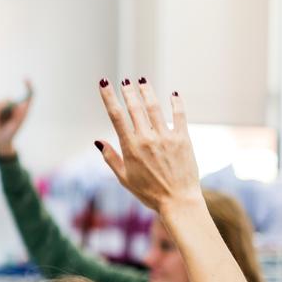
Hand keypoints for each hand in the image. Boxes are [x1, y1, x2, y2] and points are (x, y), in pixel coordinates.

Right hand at [0, 79, 32, 157]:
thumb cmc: (10, 134)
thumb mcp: (15, 126)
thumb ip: (18, 116)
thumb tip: (18, 104)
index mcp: (23, 111)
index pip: (29, 96)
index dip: (29, 87)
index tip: (25, 80)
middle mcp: (16, 108)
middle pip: (10, 100)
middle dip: (4, 108)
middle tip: (2, 118)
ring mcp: (7, 108)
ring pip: (1, 101)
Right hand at [95, 78, 200, 211]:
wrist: (178, 201)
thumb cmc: (149, 193)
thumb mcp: (124, 178)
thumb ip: (111, 157)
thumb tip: (98, 141)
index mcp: (131, 147)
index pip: (116, 116)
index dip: (109, 97)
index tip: (104, 83)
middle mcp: (148, 139)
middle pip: (135, 107)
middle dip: (128, 91)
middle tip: (125, 81)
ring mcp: (166, 137)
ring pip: (155, 107)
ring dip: (147, 92)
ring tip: (142, 80)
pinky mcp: (183, 139)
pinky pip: (179, 115)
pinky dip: (176, 103)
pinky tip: (173, 93)